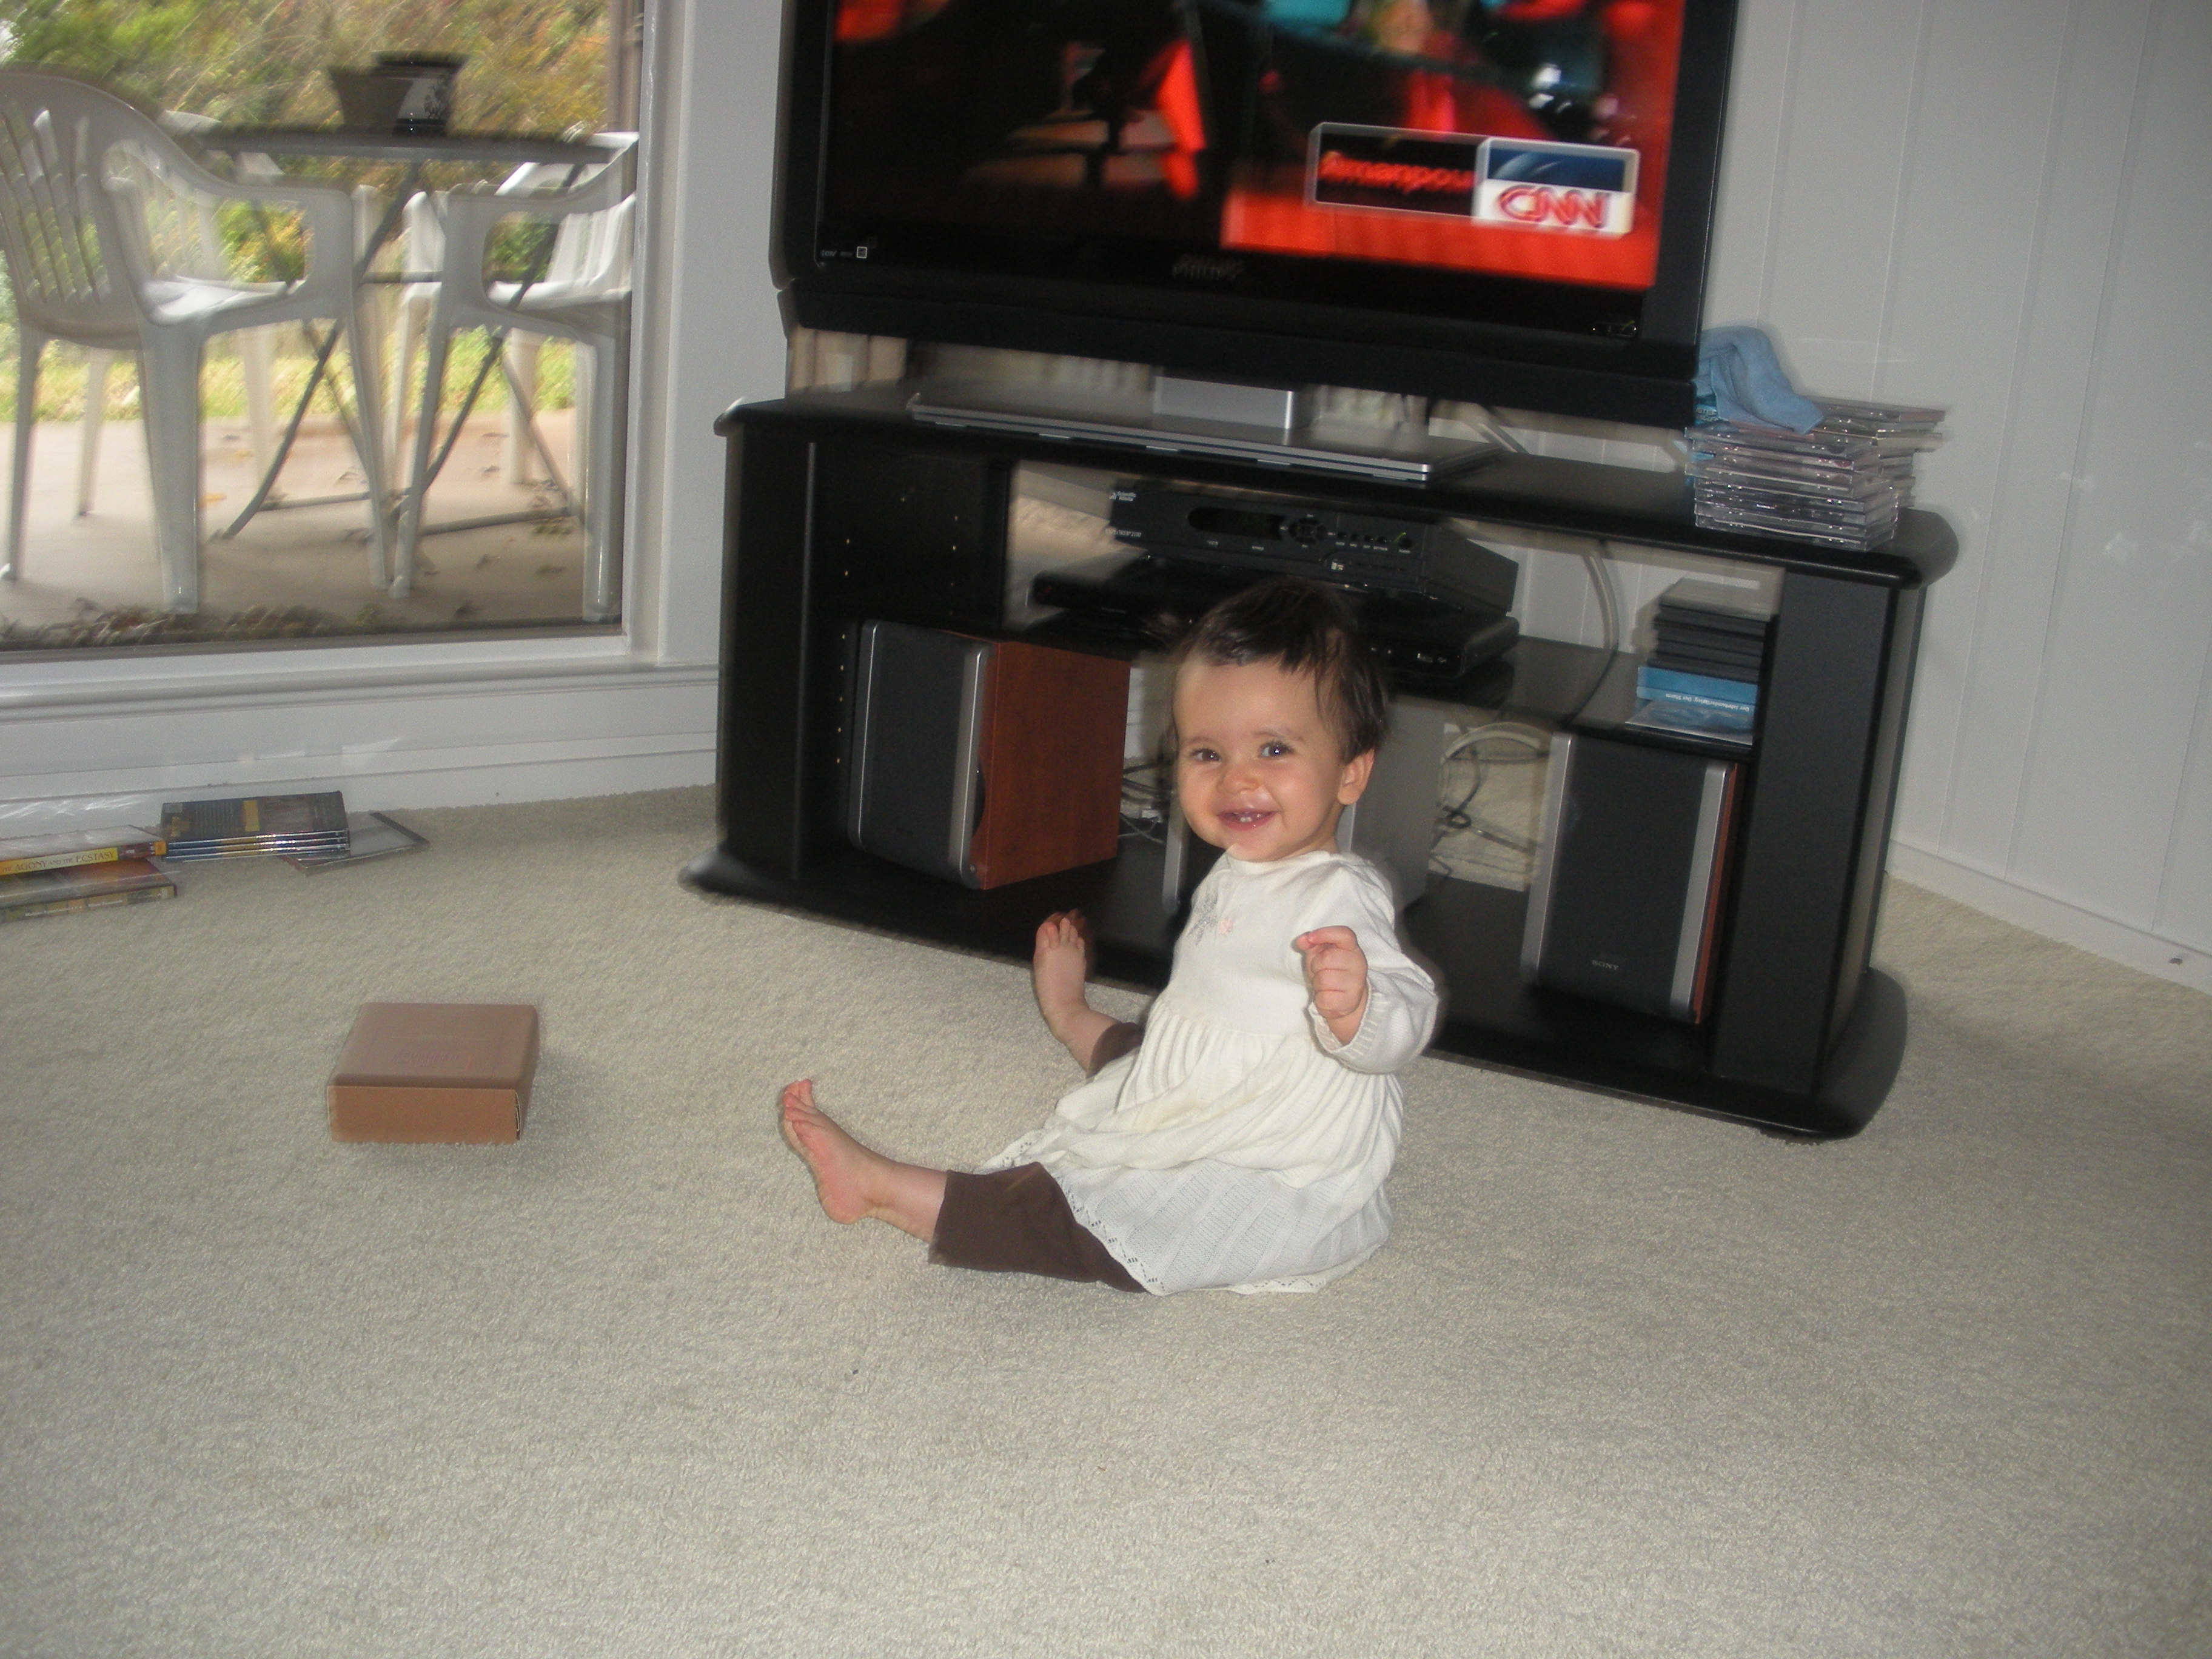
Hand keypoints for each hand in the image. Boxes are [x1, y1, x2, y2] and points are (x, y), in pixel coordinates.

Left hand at [1294, 925, 1369, 1040]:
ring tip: (1324, 985)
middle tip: (1320, 971)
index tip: (1310, 938)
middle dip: (1315, 966)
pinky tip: (1327, 997)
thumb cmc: (1331, 972)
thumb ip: (1311, 944)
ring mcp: (1356, 983)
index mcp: (1352, 948)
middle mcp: (1358, 963)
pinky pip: (1324, 998)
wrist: (1346, 999)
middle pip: (1327, 958)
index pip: (1344, 934)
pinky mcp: (1350, 1001)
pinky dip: (1320, 999)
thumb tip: (1302, 940)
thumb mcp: (1320, 954)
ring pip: (1323, 980)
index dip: (1325, 933)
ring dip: (1317, 984)